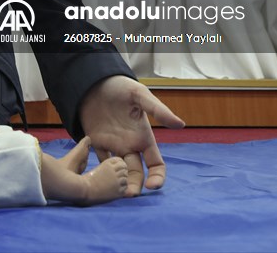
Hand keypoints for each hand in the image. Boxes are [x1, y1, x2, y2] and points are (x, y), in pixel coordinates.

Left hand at [79, 75, 184, 196]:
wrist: (96, 81)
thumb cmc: (121, 87)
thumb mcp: (140, 96)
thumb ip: (158, 110)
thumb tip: (181, 125)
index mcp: (144, 138)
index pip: (156, 165)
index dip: (157, 177)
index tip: (152, 186)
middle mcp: (130, 145)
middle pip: (136, 174)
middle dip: (134, 186)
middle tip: (128, 194)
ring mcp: (113, 145)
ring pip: (118, 171)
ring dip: (117, 182)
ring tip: (113, 190)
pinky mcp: (96, 141)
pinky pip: (98, 161)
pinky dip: (98, 169)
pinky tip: (96, 174)